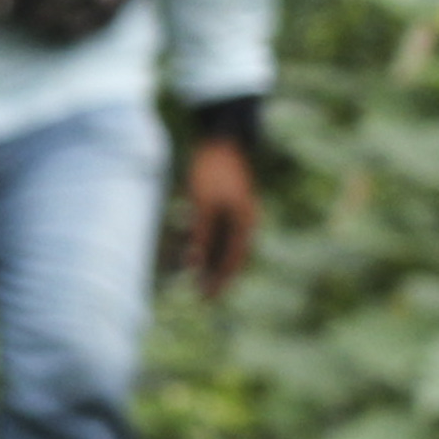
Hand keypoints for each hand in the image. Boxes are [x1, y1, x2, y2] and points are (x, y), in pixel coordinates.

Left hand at [174, 134, 259, 298]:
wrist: (221, 139)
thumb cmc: (212, 172)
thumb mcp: (203, 205)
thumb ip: (200, 234)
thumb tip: (193, 264)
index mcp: (244, 224)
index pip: (232, 261)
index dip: (219, 281)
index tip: (206, 298)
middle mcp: (245, 221)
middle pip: (230, 256)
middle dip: (216, 276)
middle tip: (200, 295)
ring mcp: (238, 212)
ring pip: (224, 245)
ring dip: (211, 262)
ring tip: (197, 279)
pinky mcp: (227, 203)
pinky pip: (219, 232)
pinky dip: (208, 245)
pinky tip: (195, 253)